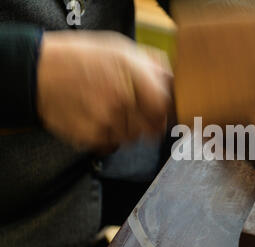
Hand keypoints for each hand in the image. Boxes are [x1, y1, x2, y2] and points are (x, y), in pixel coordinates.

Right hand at [37, 31, 171, 150]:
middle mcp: (120, 99)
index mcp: (131, 72)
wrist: (38, 73)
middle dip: (150, 123)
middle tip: (137, 113)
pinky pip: (113, 145)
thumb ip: (151, 67)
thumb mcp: (120, 49)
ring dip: (130, 130)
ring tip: (113, 113)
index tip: (160, 110)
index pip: (164, 106)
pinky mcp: (90, 138)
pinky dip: (110, 137)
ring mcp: (105, 121)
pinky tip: (99, 120)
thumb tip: (173, 85)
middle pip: (152, 127)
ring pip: (134, 138)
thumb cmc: (82, 58)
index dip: (164, 110)